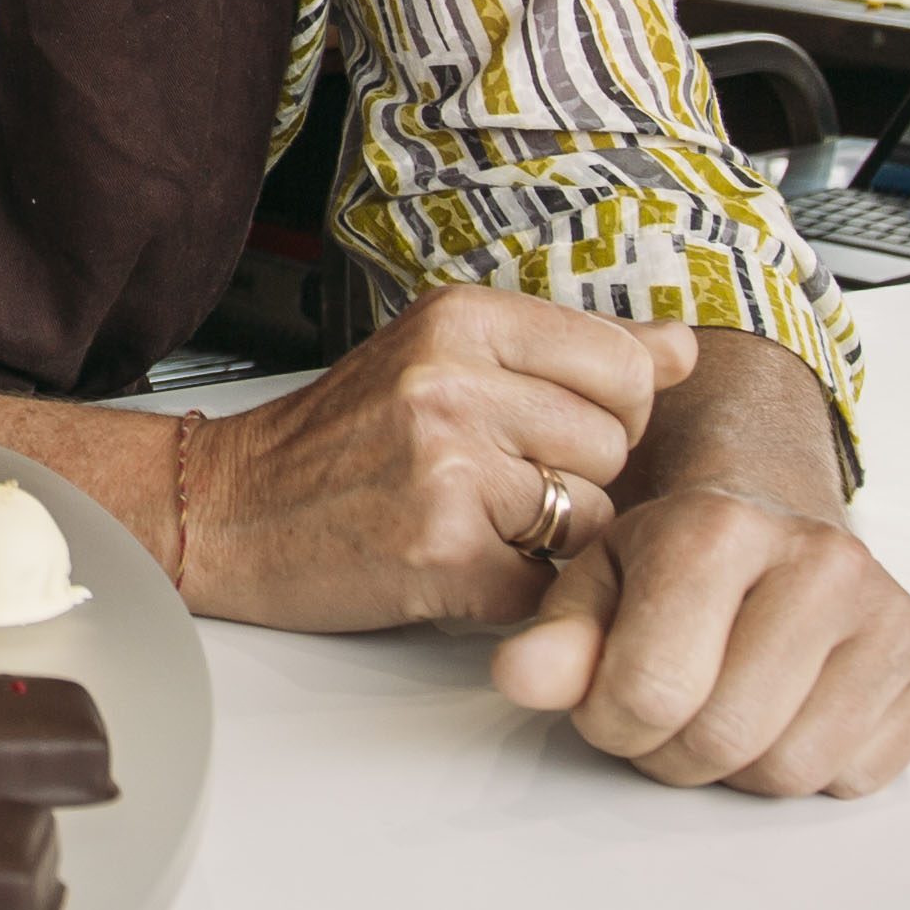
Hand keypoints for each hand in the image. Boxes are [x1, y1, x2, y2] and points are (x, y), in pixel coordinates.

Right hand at [170, 282, 692, 633]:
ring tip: (472, 520)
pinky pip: (545, 583)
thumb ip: (569, 351)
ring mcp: (449, 468)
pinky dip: (511, 589)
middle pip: (614, 444)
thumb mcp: (446, 358)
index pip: (625, 364)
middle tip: (494, 481)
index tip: (553, 426)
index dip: (608, 411)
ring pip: (591, 516)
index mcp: (461, 320)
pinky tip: (453, 563)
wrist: (224, 508)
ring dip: (548, 538)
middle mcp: (455, 382)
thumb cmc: (335, 440)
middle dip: (574, 477)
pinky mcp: (443, 552)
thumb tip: (684, 346)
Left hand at [490, 484, 909, 797]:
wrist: (774, 521)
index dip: (612, 723)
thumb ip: (557, 638)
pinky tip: (792, 706)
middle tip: (668, 714)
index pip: (650, 691)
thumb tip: (523, 679)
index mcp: (720, 528)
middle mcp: (820, 560)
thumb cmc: (678, 562)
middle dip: (673, 752)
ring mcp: (889, 609)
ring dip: (741, 767)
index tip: (610, 701)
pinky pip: (857, 775)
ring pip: (792, 770)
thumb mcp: (597, 583)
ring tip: (726, 706)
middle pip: (723, 739)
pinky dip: (813, 766)